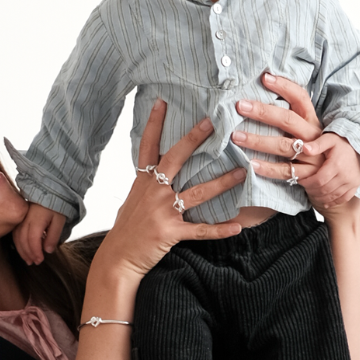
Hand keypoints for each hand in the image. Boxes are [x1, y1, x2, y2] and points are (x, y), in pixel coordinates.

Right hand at [12, 203, 67, 265]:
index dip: (35, 252)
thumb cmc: (56, 206)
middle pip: (23, 239)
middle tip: (34, 262)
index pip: (32, 239)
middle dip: (28, 253)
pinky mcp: (19, 218)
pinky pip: (15, 232)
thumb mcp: (60, 221)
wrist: (49, 191)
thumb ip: (53, 236)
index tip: (40, 260)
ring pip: (17, 237)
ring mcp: (21, 218)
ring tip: (28, 260)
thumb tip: (47, 250)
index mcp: (37, 219)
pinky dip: (18, 243)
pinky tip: (23, 249)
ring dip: (21, 250)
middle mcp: (26, 218)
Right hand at [89, 100, 245, 296]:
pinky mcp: (170, 233)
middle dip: (195, 139)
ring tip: (242, 172)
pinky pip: (200, 230)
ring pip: (197, 193)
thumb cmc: (127, 229)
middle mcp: (153, 192)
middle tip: (213, 122)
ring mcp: (162, 212)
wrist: (117, 258)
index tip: (162, 101)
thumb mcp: (133, 200)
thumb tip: (157, 172)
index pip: (148, 146)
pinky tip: (237, 226)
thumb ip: (148, 184)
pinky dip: (219, 229)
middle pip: (176, 159)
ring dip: (222, 183)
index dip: (154, 123)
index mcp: (143, 182)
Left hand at [230, 73, 359, 209]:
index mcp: (313, 122)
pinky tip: (251, 164)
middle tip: (241, 106)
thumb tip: (264, 102)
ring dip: (258, 140)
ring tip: (237, 136)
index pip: (300, 97)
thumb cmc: (318, 153)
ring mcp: (312, 157)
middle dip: (263, 111)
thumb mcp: (310, 133)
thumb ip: (292, 120)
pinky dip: (268, 169)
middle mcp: (313, 136)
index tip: (265, 77)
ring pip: (283, 146)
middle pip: (288, 120)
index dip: (284, 86)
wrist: (341, 183)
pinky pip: (286, 171)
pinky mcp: (308, 176)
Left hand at [304, 133, 359, 210]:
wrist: (359, 145)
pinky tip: (325, 202)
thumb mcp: (328, 139)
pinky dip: (333, 202)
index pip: (318, 180)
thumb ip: (316, 144)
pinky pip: (343, 198)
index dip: (308, 183)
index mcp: (336, 165)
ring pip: (332, 196)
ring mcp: (351, 182)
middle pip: (324, 190)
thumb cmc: (341, 141)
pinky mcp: (355, 186)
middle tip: (305, 187)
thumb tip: (304, 148)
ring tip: (312, 193)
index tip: (301, 181)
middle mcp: (345, 176)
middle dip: (312, 190)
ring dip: (320, 197)